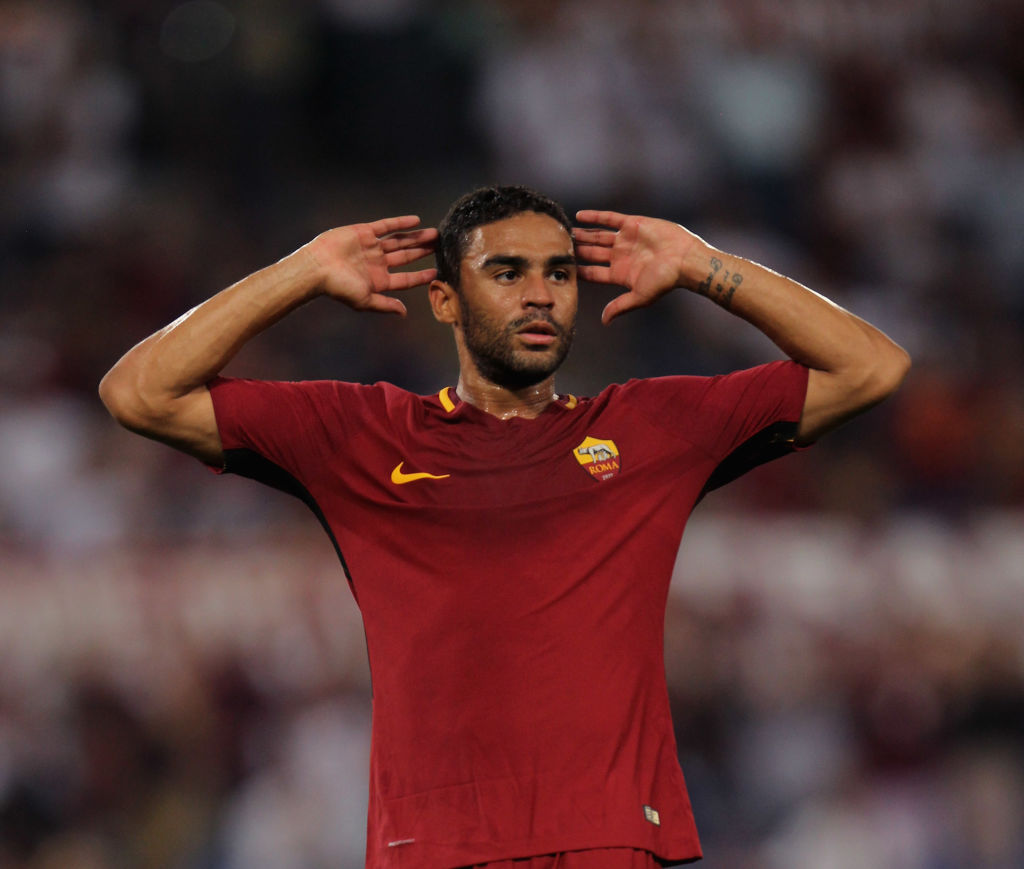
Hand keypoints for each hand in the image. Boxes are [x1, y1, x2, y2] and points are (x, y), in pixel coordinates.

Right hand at [301, 216, 437, 315]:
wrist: (317, 268)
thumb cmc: (338, 288)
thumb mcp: (364, 300)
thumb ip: (385, 305)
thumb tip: (404, 313)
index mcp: (378, 280)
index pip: (405, 278)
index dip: (420, 276)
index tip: (436, 272)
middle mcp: (377, 263)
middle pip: (406, 256)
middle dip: (422, 251)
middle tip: (440, 246)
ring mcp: (371, 247)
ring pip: (399, 240)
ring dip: (416, 237)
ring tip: (434, 234)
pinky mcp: (364, 232)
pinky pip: (386, 226)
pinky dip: (400, 223)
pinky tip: (416, 221)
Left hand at [574, 210, 703, 324]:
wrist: (685, 259)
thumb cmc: (665, 281)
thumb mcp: (639, 296)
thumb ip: (620, 306)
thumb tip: (604, 321)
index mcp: (620, 274)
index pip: (593, 272)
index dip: (579, 271)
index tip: (562, 269)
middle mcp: (621, 256)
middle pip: (593, 253)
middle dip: (578, 250)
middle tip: (559, 247)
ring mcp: (626, 239)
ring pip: (598, 235)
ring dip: (583, 234)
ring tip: (566, 231)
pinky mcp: (633, 224)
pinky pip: (610, 218)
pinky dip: (595, 217)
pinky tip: (579, 216)